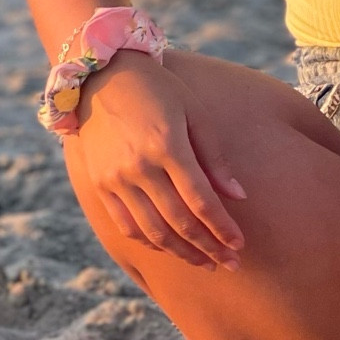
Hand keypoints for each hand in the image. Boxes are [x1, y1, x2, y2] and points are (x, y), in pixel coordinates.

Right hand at [72, 49, 246, 269]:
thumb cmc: (157, 89)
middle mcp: (138, 166)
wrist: (100, 75)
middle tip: (230, 264)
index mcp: (166, 145)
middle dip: (208, 247)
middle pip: (179, 222)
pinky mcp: (99, 184)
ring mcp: (115, 178)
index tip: (240, 245)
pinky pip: (127, 225)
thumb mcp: (193, 111)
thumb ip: (214, 157)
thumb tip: (238, 197)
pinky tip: (170, 247)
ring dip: (182, 252)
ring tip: (205, 263)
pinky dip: (151, 242)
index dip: (222, 228)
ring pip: (153, 232)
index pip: (201, 200)